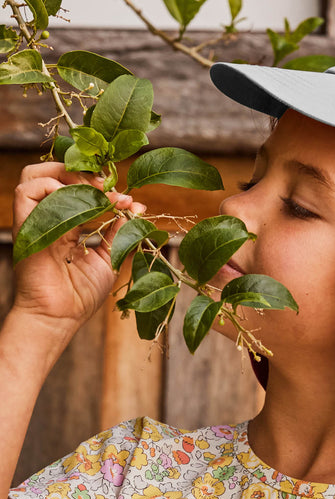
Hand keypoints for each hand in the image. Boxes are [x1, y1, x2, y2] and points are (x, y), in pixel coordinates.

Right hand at [11, 162, 145, 335]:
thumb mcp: (110, 256)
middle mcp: (48, 218)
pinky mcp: (25, 226)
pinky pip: (27, 191)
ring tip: (95, 189)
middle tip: (109, 186)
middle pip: (54, 174)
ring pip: (36, 175)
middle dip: (84, 173)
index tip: (125, 197)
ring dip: (68, 175)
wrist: (61, 316)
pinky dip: (54, 187)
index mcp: (66, 224)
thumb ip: (120, 230)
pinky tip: (79, 201)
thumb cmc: (82, 294)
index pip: (75, 187)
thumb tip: (137, 205)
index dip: (100, 185)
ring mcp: (35, 220)